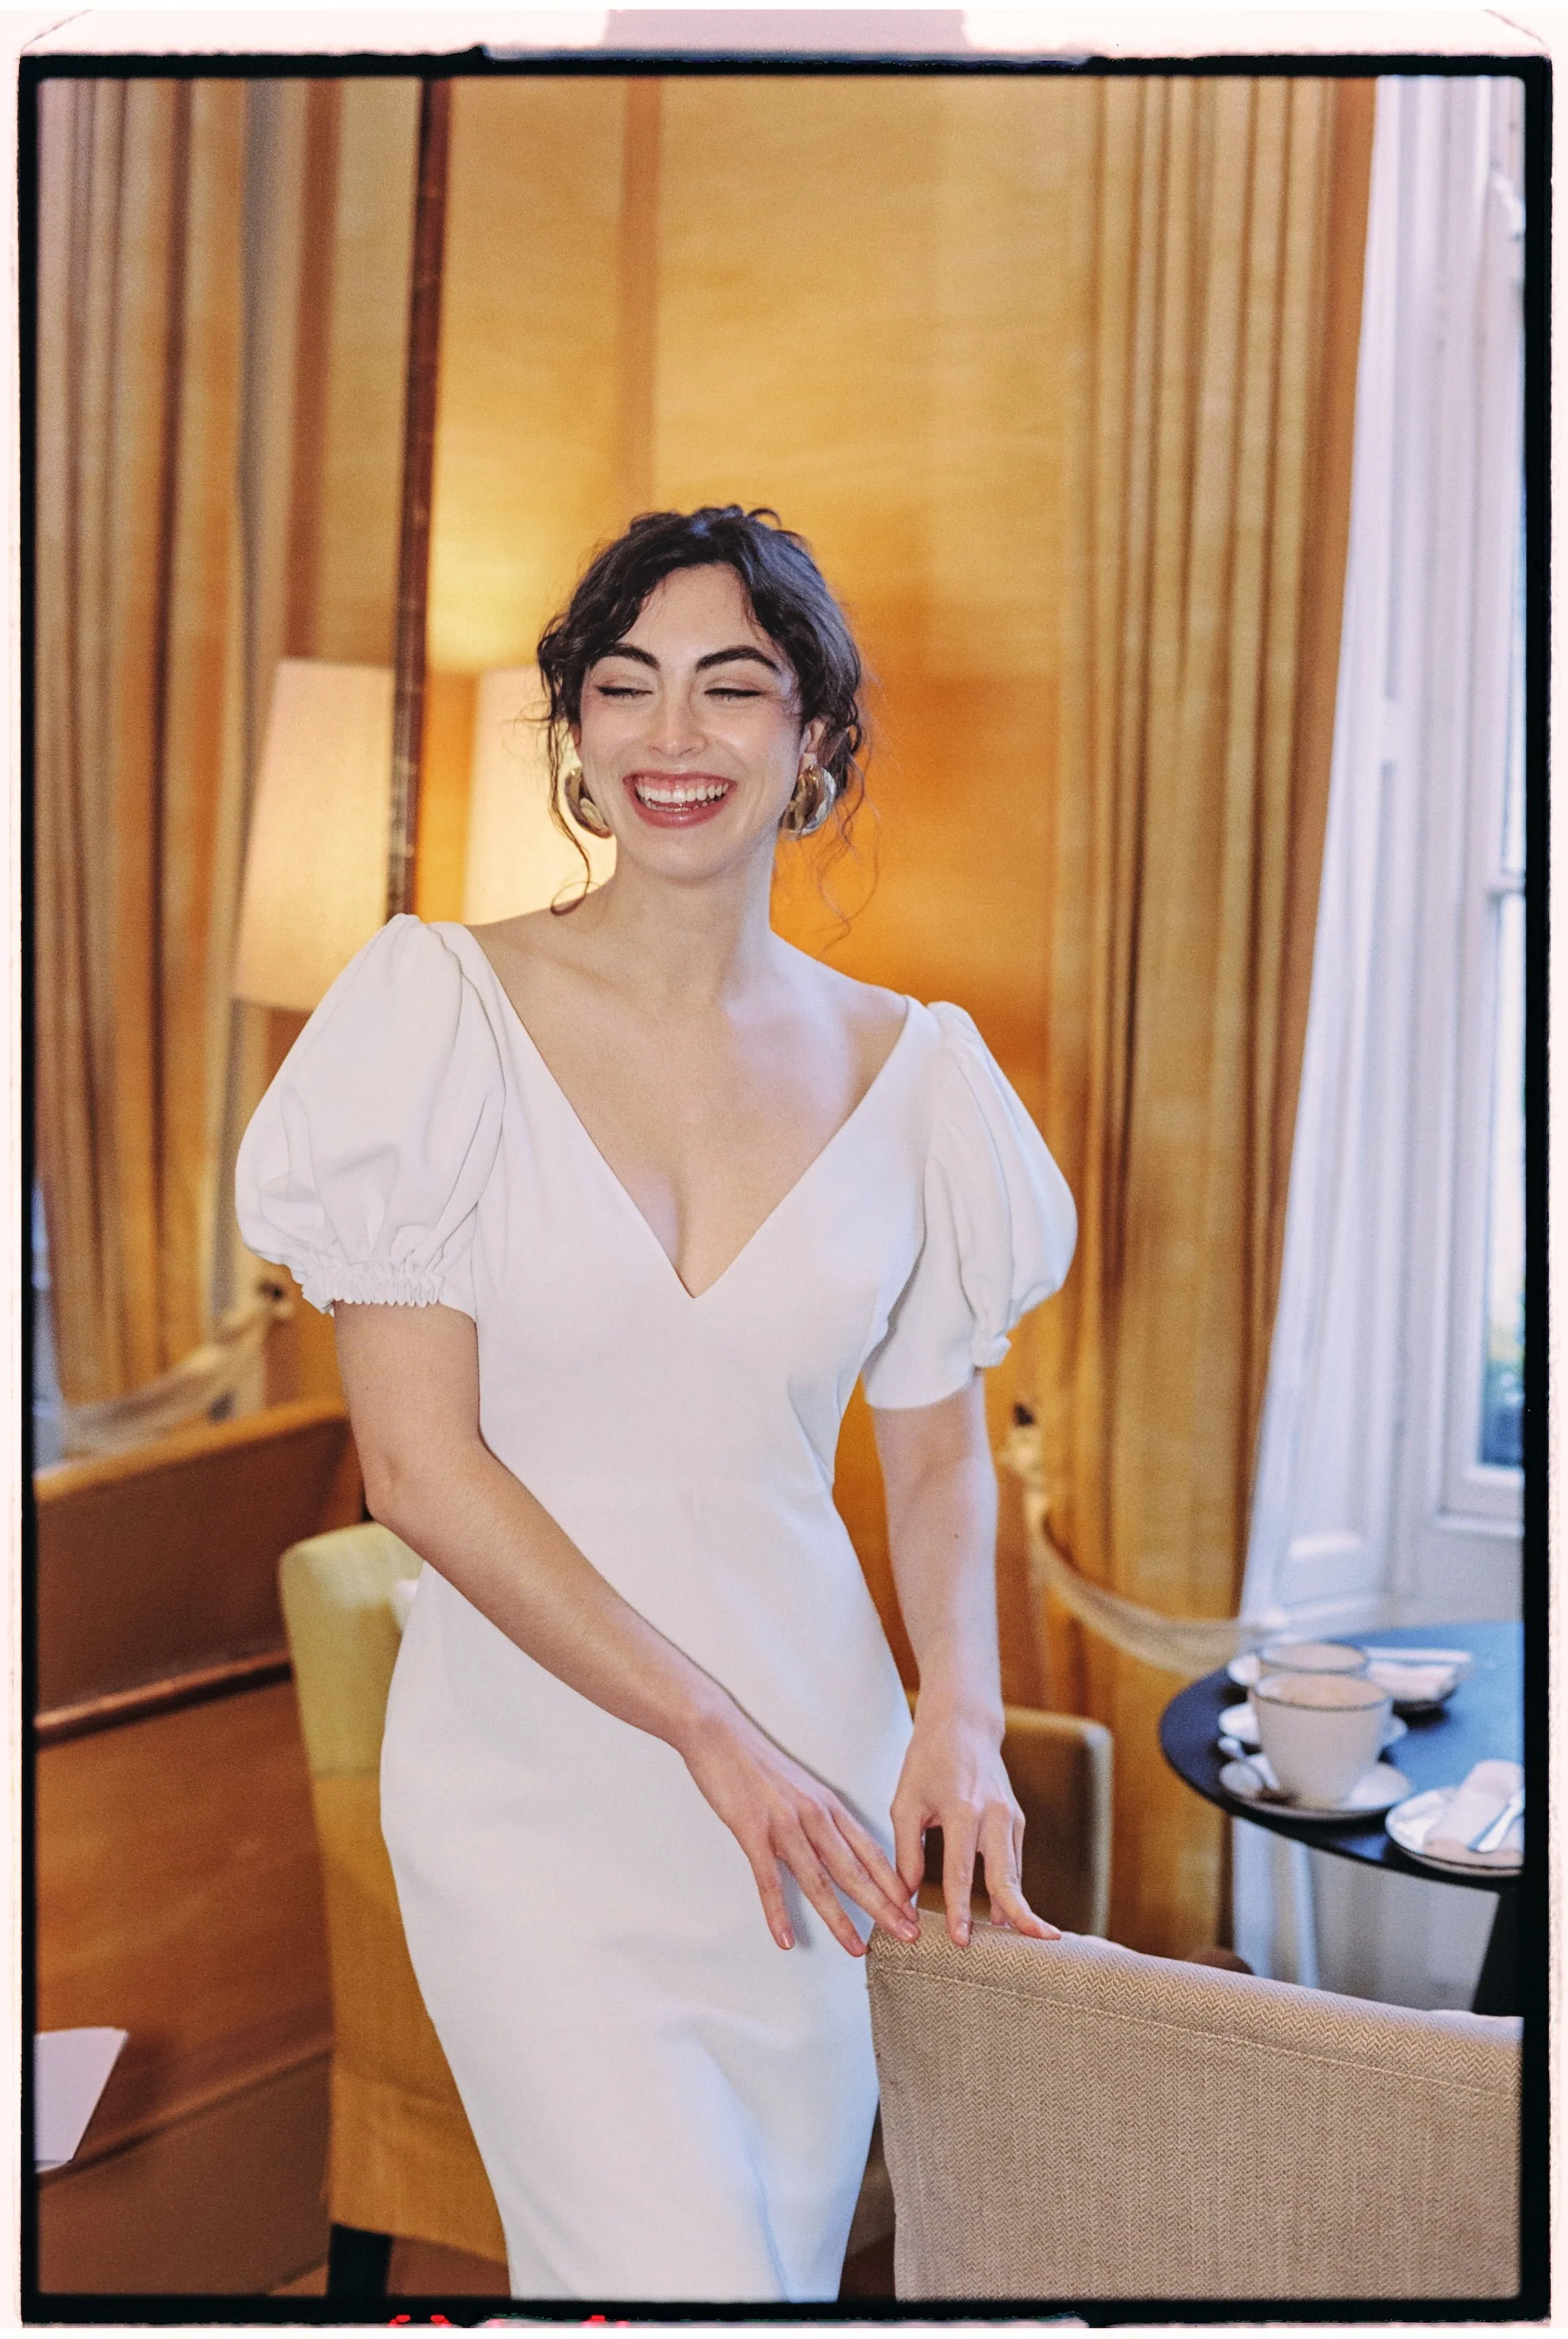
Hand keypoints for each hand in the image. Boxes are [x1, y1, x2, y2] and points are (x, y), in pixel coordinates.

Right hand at [680, 1701, 920, 1956]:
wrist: (719, 1733)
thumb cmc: (757, 1762)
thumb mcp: (800, 1787)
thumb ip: (819, 1818)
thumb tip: (836, 1848)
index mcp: (828, 1806)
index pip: (870, 1851)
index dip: (893, 1884)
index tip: (911, 1910)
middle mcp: (814, 1816)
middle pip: (855, 1870)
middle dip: (885, 1907)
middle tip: (908, 1935)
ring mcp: (784, 1824)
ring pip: (819, 1880)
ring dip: (840, 1919)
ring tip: (858, 1947)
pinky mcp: (753, 1831)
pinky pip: (769, 1880)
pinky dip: (778, 1912)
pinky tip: (785, 1938)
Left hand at [891, 1706, 1061, 1947]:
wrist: (964, 1723)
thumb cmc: (928, 1760)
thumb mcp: (906, 1801)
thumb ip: (906, 1851)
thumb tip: (906, 1896)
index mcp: (962, 1809)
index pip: (961, 1871)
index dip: (960, 1909)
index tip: (960, 1940)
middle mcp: (993, 1815)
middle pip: (1007, 1876)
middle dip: (1017, 1914)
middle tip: (1026, 1945)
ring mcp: (1010, 1817)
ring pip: (1016, 1873)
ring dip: (1018, 1907)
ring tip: (1023, 1942)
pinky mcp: (1016, 1820)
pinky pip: (1014, 1861)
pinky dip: (1012, 1888)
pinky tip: (1006, 1914)